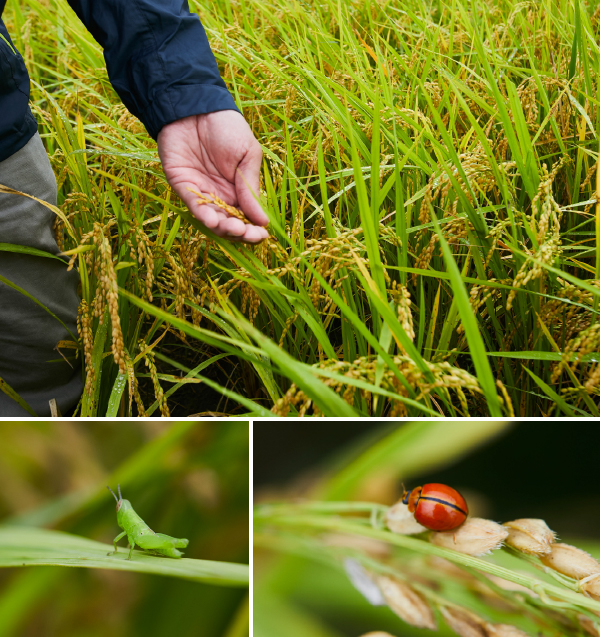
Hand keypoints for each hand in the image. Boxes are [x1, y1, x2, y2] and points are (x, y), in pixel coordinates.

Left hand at [157, 111, 268, 242]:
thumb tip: (263, 220)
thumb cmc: (226, 127)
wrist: (198, 105)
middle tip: (247, 233)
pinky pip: (194, 206)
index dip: (254, 229)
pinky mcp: (183, 186)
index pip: (247, 217)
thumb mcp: (247, 155)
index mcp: (239, 190)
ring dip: (223, 228)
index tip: (262, 234)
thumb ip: (250, 187)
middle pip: (230, 224)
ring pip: (213, 220)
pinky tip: (214, 221)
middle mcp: (220, 196)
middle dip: (240, 233)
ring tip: (233, 228)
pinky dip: (204, 216)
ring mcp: (202, 192)